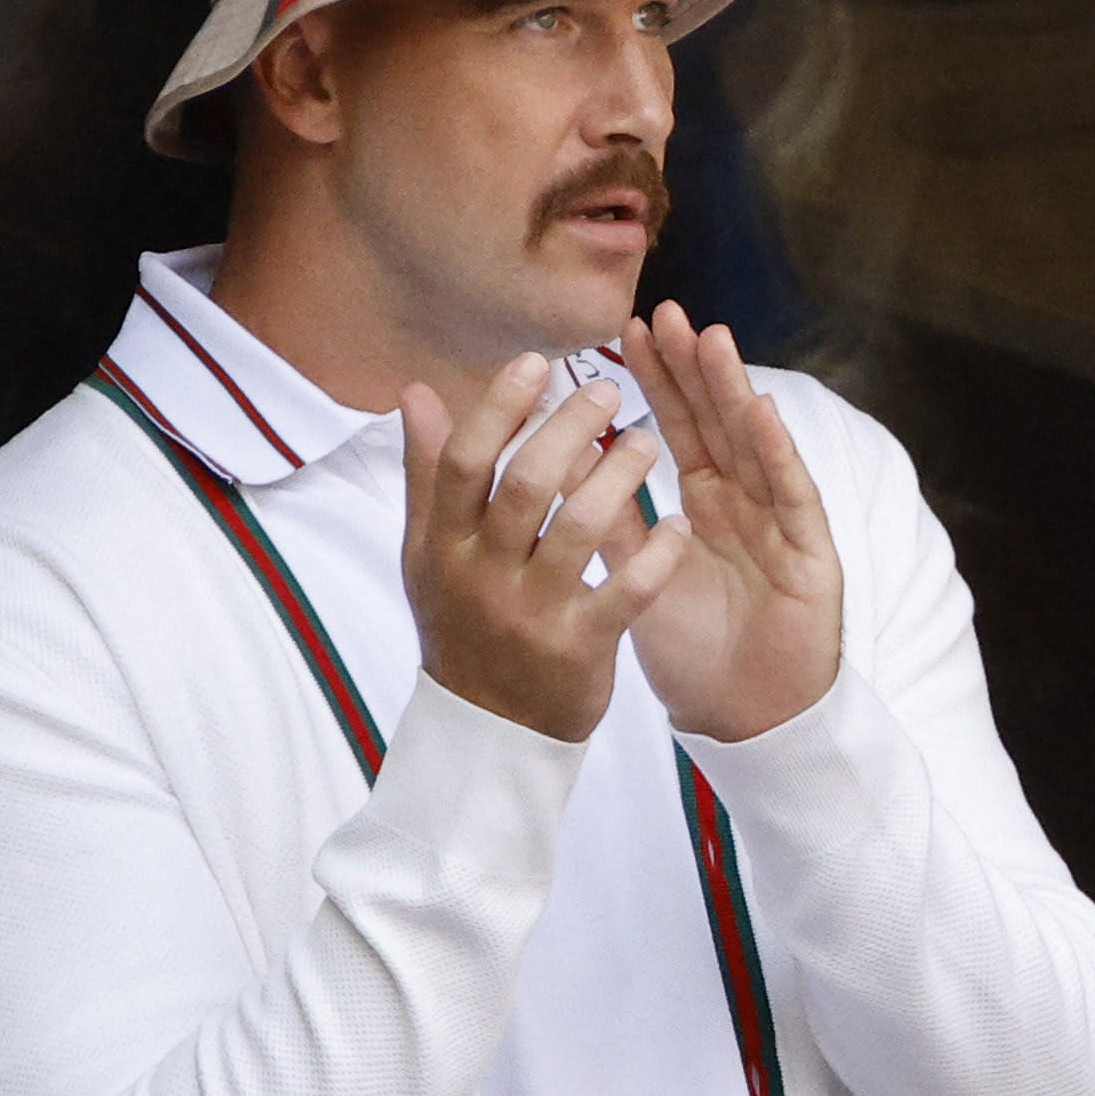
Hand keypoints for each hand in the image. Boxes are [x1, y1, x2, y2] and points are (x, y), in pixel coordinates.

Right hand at [400, 354, 689, 742]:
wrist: (486, 732)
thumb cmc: (463, 625)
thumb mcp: (430, 555)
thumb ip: (427, 473)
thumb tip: (416, 393)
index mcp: (442, 545)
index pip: (464, 461)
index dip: (500, 408)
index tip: (538, 363)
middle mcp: (481, 576)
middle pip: (525, 484)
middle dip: (570, 429)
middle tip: (610, 391)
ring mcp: (530, 615)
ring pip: (579, 529)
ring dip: (619, 477)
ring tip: (651, 442)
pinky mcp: (578, 651)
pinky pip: (625, 593)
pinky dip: (656, 556)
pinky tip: (678, 523)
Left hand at [617, 302, 844, 741]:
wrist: (747, 721)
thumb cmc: (698, 655)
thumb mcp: (638, 580)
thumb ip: (611, 522)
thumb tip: (563, 461)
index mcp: (706, 506)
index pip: (678, 430)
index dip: (656, 382)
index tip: (625, 333)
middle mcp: (747, 504)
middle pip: (717, 424)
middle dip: (693, 369)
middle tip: (665, 312)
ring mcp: (781, 524)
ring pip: (755, 446)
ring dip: (733, 392)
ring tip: (711, 339)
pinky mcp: (810, 554)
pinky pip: (791, 495)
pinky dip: (777, 453)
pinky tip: (760, 412)